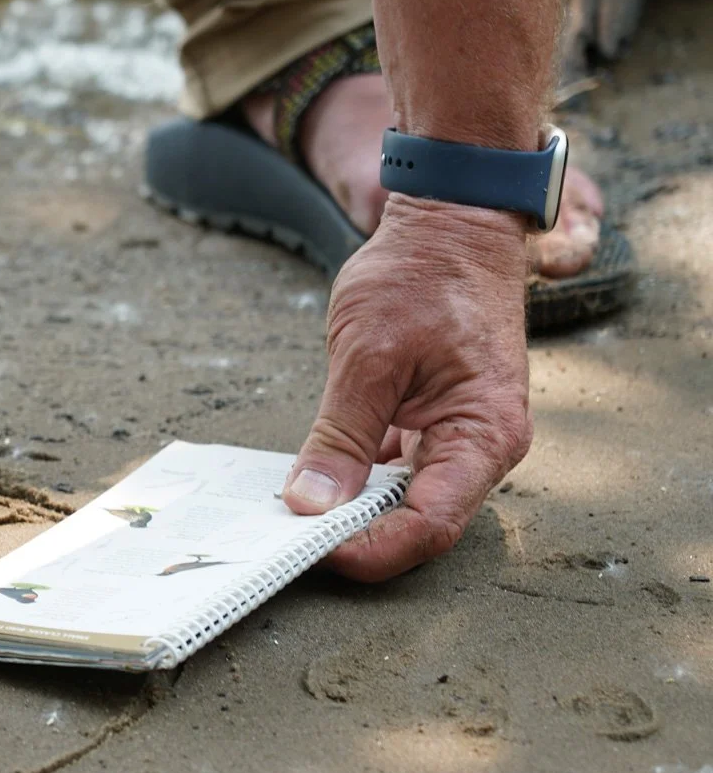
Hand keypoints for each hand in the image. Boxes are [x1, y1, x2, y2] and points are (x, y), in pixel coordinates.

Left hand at [281, 196, 533, 580]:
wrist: (452, 222)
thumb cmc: (423, 275)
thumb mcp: (368, 355)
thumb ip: (341, 435)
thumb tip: (311, 503)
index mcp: (483, 434)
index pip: (428, 525)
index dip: (370, 550)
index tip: (311, 550)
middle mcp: (480, 445)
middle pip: (418, 524)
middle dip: (356, 539)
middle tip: (288, 540)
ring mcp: (458, 436)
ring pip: (403, 501)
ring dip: (351, 512)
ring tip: (291, 517)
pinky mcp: (434, 422)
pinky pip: (394, 469)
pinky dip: (354, 479)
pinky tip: (311, 480)